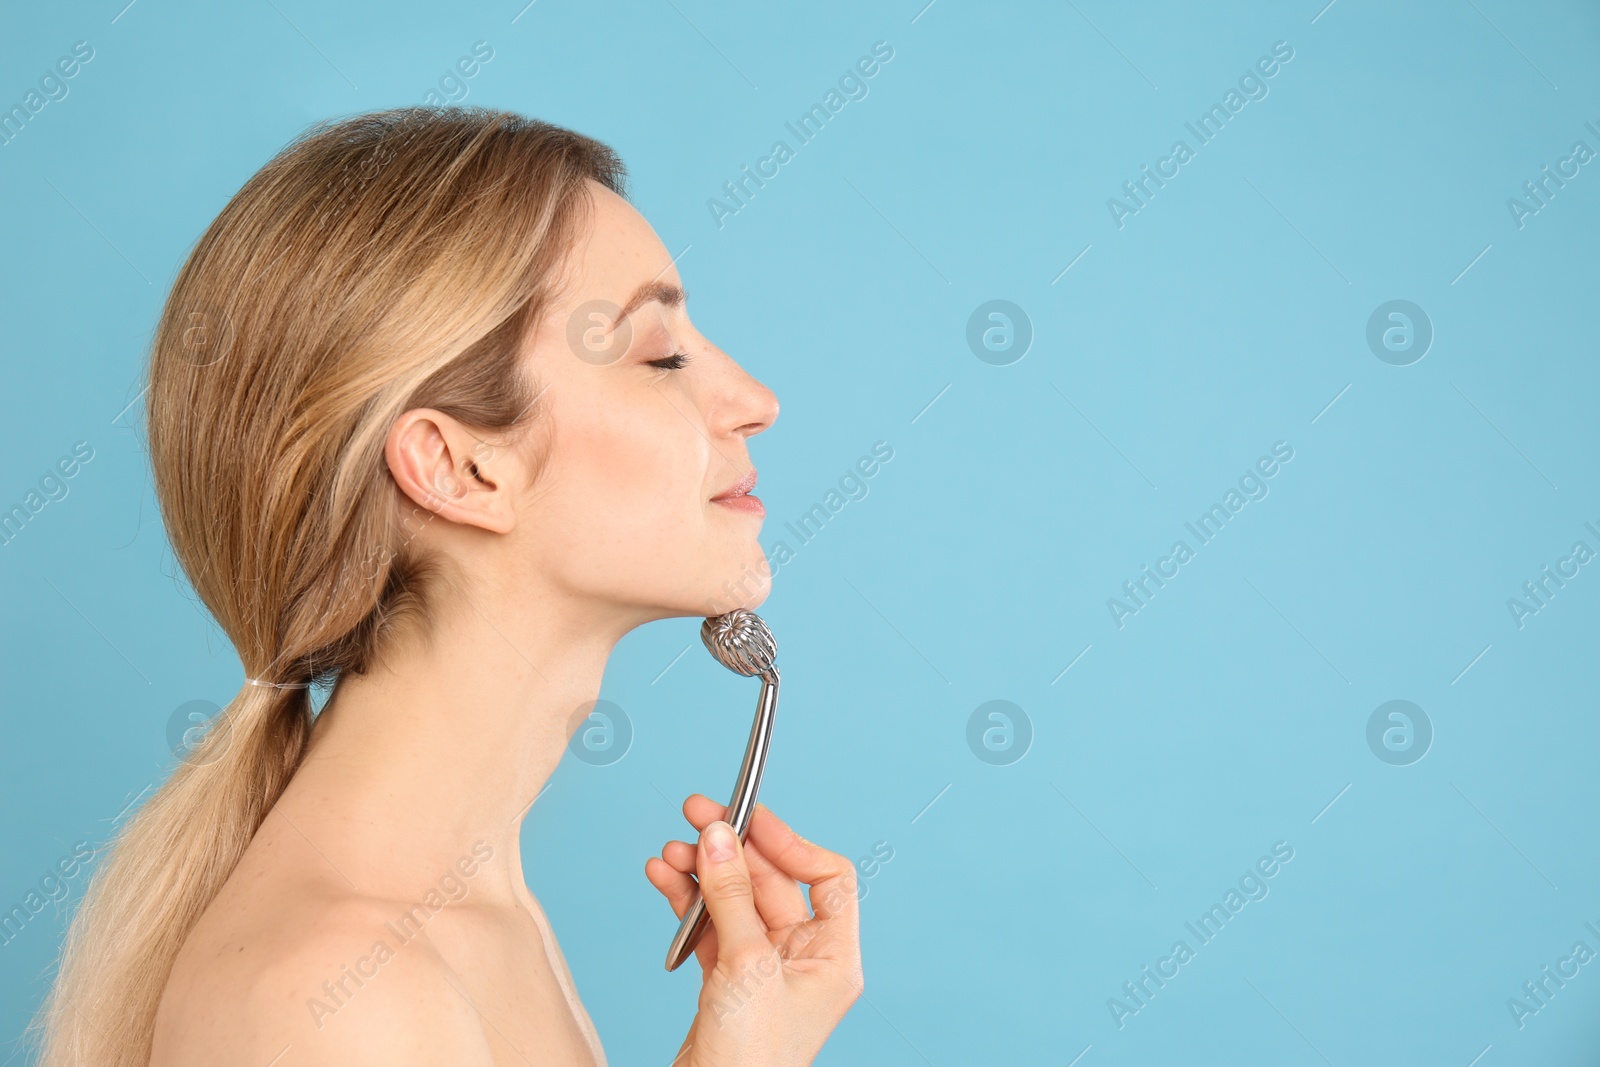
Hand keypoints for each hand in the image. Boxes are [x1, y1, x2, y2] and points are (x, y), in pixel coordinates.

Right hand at [644, 796, 862, 1066]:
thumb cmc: (750, 1061)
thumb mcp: (746, 965)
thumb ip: (731, 895)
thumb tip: (720, 835)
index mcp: (833, 957)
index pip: (828, 877)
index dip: (790, 842)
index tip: (750, 818)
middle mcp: (804, 961)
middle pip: (772, 883)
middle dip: (731, 850)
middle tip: (696, 816)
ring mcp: (764, 971)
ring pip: (735, 901)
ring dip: (702, 873)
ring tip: (670, 853)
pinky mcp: (728, 983)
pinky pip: (710, 927)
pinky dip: (686, 903)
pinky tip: (663, 879)